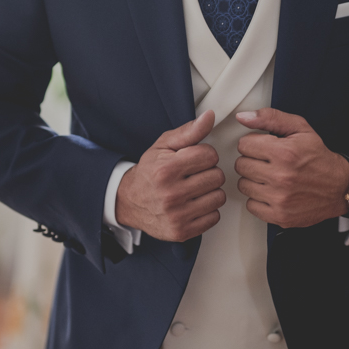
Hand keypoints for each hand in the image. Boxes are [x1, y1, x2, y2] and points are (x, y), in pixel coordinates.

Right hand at [116, 110, 225, 241]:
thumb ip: (189, 131)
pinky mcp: (182, 232)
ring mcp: (177, 216)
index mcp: (167, 169)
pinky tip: (194, 204)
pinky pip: (214, 217)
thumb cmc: (150, 171)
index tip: (193, 159)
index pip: (210, 155)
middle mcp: (171, 194)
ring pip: (218, 197)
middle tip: (193, 175)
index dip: (204, 154)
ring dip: (210, 192)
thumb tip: (211, 116)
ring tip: (194, 189)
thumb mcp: (164, 145)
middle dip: (208, 172)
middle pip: (217, 176)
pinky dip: (208, 210)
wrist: (129, 201)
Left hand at [234, 108, 348, 227]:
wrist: (340, 187)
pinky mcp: (279, 215)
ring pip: (243, 185)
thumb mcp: (300, 129)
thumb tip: (243, 117)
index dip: (254, 143)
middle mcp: (281, 177)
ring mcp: (280, 199)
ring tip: (270, 177)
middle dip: (252, 161)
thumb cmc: (319, 158)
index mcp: (285, 153)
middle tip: (268, 162)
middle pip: (241, 165)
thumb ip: (270, 118)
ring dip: (254, 180)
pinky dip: (258, 199)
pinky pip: (251, 205)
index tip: (264, 148)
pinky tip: (272, 192)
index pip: (244, 145)